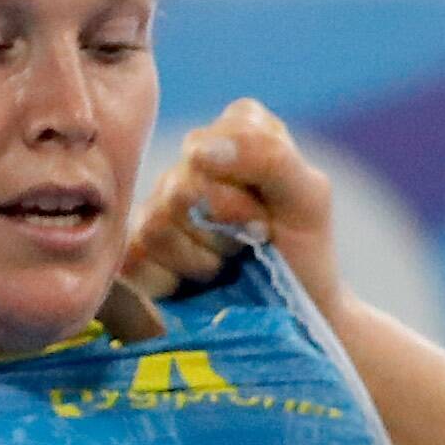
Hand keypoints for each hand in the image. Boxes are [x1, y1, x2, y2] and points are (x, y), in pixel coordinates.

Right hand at [124, 98, 341, 309]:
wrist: (294, 314)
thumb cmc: (302, 250)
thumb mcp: (308, 197)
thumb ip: (268, 156)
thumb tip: (198, 150)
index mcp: (236, 130)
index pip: (221, 137)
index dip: (249, 183)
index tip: (271, 211)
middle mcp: (190, 160)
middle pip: (184, 186)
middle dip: (228, 227)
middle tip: (252, 243)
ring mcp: (158, 205)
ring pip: (158, 224)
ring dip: (203, 259)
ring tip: (227, 266)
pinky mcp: (136, 250)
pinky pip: (136, 259)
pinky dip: (174, 281)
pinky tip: (195, 284)